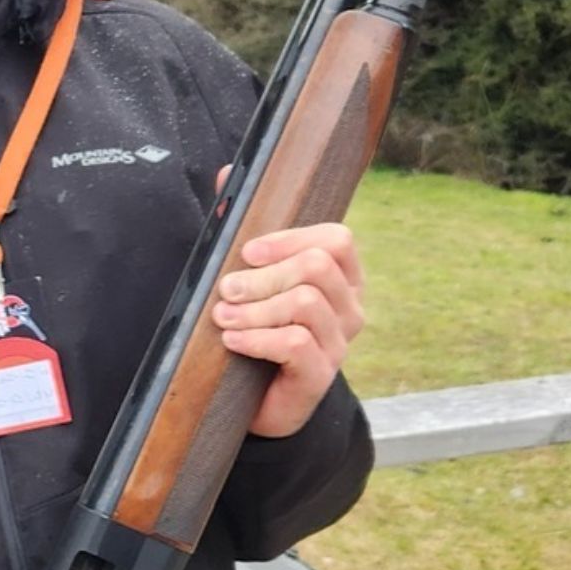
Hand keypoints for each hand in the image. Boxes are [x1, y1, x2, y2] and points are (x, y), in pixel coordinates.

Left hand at [207, 178, 365, 435]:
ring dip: (254, 308)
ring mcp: (339, 342)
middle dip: (263, 276)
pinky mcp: (320, 374)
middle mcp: (349, 307)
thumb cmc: (256, 325)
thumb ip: (242, 225)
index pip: (337, 240)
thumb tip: (227, 172)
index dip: (290, 240)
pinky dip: (256, 338)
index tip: (247, 251)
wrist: (255, 397)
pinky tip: (232, 341)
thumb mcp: (249, 275)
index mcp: (341, 277)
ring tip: (221, 318)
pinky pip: (296, 343)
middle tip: (225, 290)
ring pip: (305, 303)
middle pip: (317, 268)